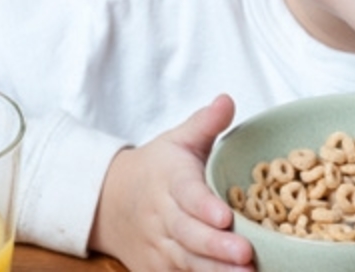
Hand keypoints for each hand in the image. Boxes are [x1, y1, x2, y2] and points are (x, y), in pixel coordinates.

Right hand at [90, 94, 253, 270]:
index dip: (205, 206)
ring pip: (186, 262)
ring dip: (215, 271)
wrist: (108, 203)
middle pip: (188, 234)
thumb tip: (227, 100)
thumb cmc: (156, 170)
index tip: (226, 216)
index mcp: (169, 179)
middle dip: (216, 246)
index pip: (187, 193)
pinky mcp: (156, 270)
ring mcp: (158, 247)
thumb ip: (205, 124)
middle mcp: (162, 216)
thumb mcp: (177, 141)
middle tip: (246, 253)